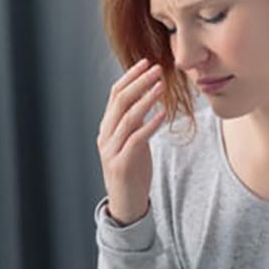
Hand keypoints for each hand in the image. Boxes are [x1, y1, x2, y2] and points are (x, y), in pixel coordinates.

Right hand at [97, 58, 167, 225]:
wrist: (126, 205)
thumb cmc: (133, 173)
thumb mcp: (133, 143)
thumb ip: (135, 124)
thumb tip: (148, 101)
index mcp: (107, 129)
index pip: (115, 95)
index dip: (130, 78)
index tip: (145, 63)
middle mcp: (106, 136)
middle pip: (120, 102)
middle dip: (139, 83)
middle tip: (156, 69)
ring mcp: (111, 151)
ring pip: (127, 118)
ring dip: (146, 100)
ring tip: (161, 86)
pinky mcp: (121, 164)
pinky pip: (136, 140)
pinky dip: (149, 125)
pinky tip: (162, 115)